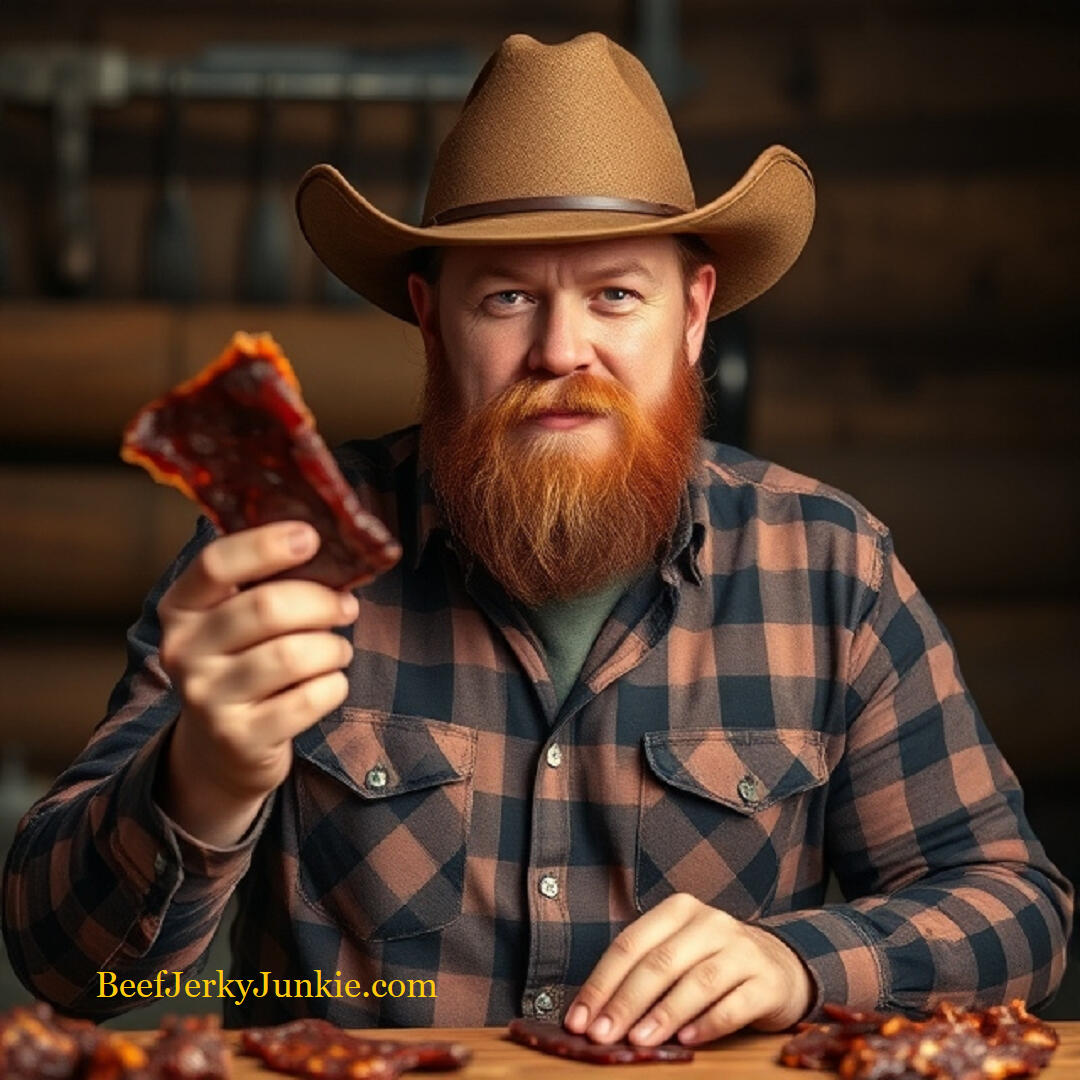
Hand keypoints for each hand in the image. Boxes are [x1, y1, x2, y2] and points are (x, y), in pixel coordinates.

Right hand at [156, 520, 357, 844]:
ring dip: (333, 648)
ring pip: (292, 655)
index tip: (311, 536)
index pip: (216, 563)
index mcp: (181, 607)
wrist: (220, 750)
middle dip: (322, 602)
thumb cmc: (244, 663)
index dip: (266, 545)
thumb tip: (336, 551)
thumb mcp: (237, 620)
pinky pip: (307, 700)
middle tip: (347, 607)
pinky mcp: (239, 738)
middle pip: (266, 608)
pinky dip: (333, 686)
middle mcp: (183, 651)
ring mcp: (206, 698)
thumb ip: (268, 583)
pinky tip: (329, 683)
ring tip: (338, 650)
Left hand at [564, 893, 813, 1046]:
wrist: (777, 965)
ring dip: (663, 1014)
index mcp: (678, 910)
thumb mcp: (676, 954)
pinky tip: (687, 1041)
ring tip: (639, 1041)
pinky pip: (735, 1004)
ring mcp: (741, 949)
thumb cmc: (710, 962)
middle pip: (660, 962)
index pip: (631, 944)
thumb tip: (593, 1015)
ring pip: (697, 981)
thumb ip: (640, 975)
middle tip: (602, 1035)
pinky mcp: (767, 980)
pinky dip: (708, 1023)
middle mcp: (710, 922)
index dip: (601, 983)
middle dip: (625, 1002)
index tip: (579, 1020)